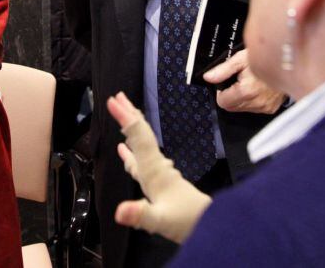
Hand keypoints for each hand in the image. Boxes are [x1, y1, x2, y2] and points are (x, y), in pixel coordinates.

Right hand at [106, 92, 211, 243]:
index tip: (113, 101)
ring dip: (131, 128)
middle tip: (117, 96)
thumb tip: (118, 211)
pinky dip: (130, 152)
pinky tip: (122, 150)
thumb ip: (140, 214)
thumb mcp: (161, 220)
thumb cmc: (187, 222)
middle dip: (129, 115)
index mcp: (153, 171)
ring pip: (142, 145)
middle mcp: (155, 167)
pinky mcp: (158, 182)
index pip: (139, 138)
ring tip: (122, 113)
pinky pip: (140, 160)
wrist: (212, 227)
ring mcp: (157, 173)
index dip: (126, 119)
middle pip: (141, 135)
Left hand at [204, 50, 285, 113]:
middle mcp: (256, 103)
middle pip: (231, 107)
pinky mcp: (271, 109)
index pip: (222, 102)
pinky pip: (254, 108)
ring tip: (249, 83)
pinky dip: (252, 100)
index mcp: (247, 91)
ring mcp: (265, 107)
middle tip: (239, 80)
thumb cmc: (264, 57)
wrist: (289, 63)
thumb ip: (222, 70)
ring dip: (241, 98)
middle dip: (231, 95)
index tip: (228, 81)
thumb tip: (208, 78)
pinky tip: (257, 88)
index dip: (221, 91)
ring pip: (241, 109)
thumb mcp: (240, 59)